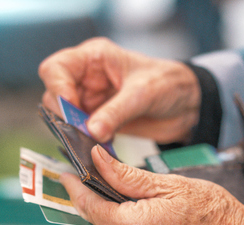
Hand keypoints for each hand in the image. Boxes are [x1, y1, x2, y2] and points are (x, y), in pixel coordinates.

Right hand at [39, 37, 200, 143]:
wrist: (188, 104)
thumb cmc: (169, 84)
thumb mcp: (142, 95)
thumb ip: (116, 112)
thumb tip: (91, 131)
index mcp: (94, 58)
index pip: (56, 68)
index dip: (57, 88)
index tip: (70, 108)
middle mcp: (87, 78)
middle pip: (55, 95)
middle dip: (64, 114)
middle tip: (82, 131)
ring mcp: (92, 100)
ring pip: (65, 117)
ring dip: (74, 131)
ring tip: (92, 142)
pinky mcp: (99, 121)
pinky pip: (81, 132)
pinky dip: (85, 142)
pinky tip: (98, 148)